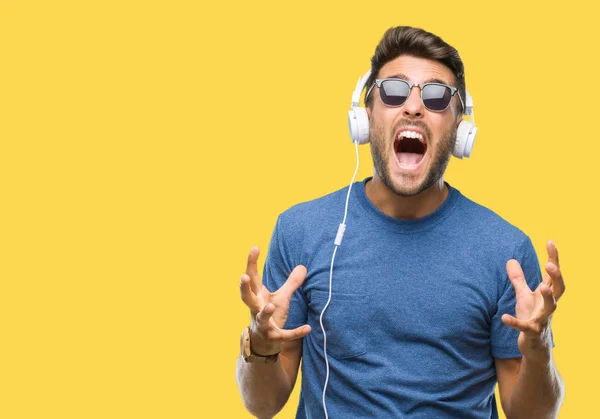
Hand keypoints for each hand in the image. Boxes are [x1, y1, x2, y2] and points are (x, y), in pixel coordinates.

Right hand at [239, 246, 310, 354]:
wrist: (264, 343)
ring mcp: (263, 324)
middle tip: (243, 276)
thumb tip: (303, 266)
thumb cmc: (270, 315)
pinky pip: (283, 335)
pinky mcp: (273, 336)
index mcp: (258, 296)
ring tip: (271, 306)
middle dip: (244, 288)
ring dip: (266, 312)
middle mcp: (257, 309)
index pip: (252, 278)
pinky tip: (308, 328)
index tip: (255, 247)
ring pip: (261, 318)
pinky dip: (295, 332)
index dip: (252, 263)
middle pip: (247, 298)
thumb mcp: (281, 297)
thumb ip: (291, 283)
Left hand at [501, 241, 565, 355]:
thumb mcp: (524, 296)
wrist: (535, 346)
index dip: (553, 258)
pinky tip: (504, 317)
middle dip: (557, 276)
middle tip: (550, 264)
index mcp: (547, 295)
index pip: (553, 274)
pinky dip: (515, 322)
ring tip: (542, 286)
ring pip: (551, 308)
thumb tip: (510, 260)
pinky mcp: (533, 333)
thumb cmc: (532, 317)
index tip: (550, 241)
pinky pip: (525, 328)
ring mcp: (543, 319)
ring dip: (548, 297)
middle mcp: (548, 305)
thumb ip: (518, 279)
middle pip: (559, 289)